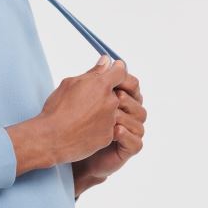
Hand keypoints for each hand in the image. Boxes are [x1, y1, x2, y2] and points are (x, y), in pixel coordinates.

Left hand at [73, 68, 145, 192]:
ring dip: (124, 116)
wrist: (67, 150)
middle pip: (139, 103)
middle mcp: (127, 116)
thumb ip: (96, 78)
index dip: (127, 83)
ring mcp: (130, 133)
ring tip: (111, 116)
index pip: (133, 88)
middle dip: (126, 99)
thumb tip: (106, 58)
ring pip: (140, 120)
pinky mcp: (128, 150)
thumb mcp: (84, 96)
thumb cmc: (74, 123)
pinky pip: (136, 142)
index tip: (115, 82)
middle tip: (114, 98)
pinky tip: (114, 132)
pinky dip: (126, 135)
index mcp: (120, 102)